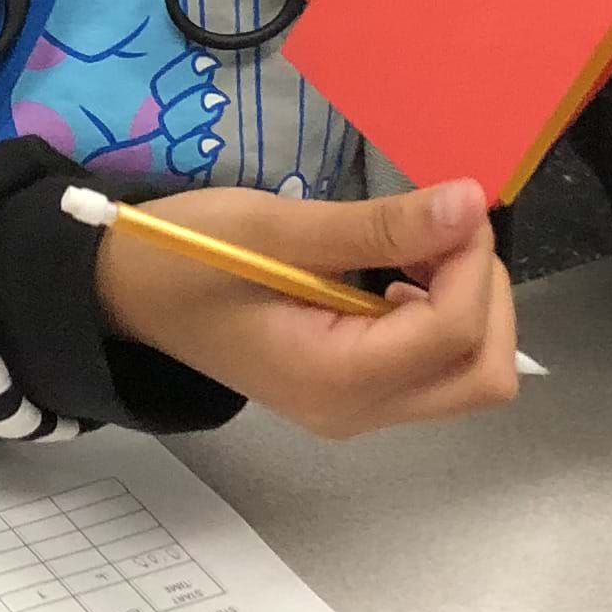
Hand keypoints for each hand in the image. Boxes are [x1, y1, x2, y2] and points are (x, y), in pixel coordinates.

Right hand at [92, 180, 517, 437]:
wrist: (127, 295)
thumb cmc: (185, 257)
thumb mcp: (275, 228)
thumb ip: (378, 226)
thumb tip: (470, 204)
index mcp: (334, 380)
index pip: (455, 333)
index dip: (471, 260)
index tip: (450, 199)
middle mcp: (357, 412)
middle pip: (484, 372)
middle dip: (483, 292)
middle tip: (438, 229)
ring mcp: (359, 411)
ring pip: (471, 373)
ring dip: (468, 303)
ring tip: (416, 246)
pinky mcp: (358, 394)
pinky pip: (437, 367)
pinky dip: (443, 315)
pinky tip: (398, 272)